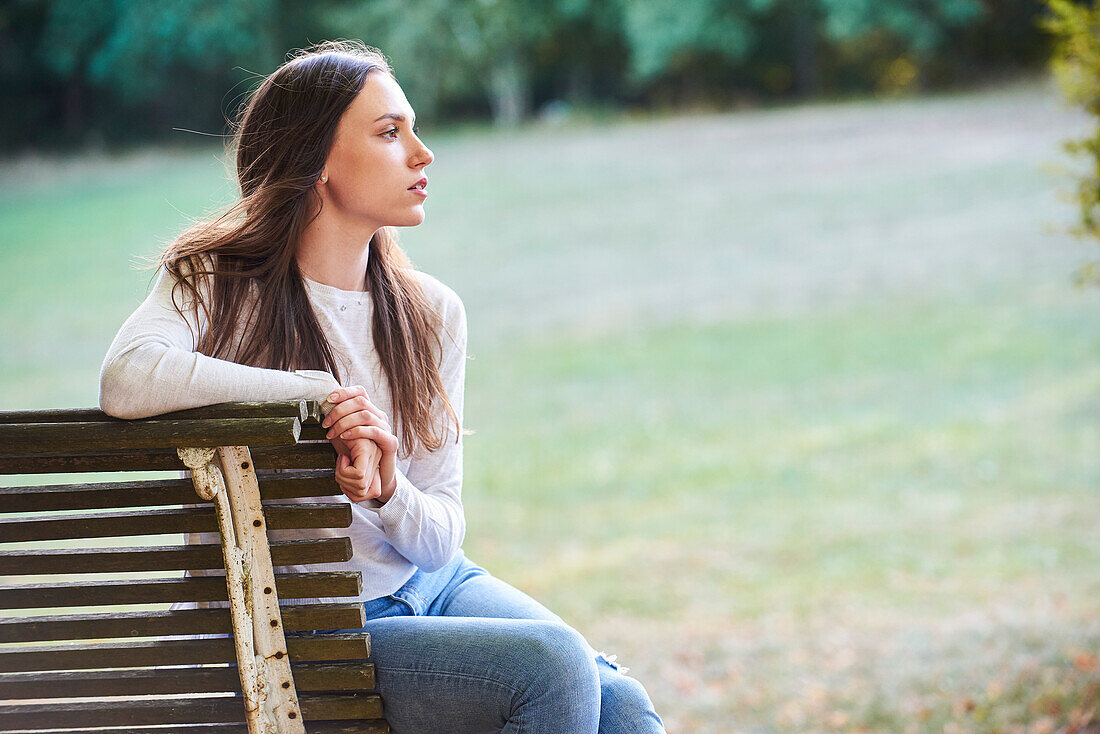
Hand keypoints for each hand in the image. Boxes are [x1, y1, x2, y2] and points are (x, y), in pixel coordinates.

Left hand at [324, 386, 399, 502]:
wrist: (376, 476)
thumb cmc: (358, 454)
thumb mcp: (346, 434)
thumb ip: (340, 421)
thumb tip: (321, 409)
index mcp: (371, 411)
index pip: (360, 392)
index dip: (345, 392)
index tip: (328, 399)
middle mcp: (380, 417)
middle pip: (360, 402)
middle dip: (339, 410)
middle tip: (325, 423)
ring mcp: (386, 428)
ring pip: (365, 415)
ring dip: (344, 422)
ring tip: (332, 433)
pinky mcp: (390, 442)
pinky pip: (373, 431)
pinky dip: (356, 432)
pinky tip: (344, 437)